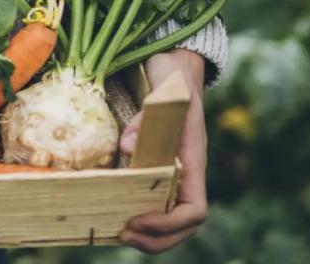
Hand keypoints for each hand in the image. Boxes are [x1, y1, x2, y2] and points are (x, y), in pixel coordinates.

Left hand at [118, 49, 207, 253]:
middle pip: (184, 226)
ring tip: (119, 234)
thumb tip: (126, 148)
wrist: (176, 69)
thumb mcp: (166, 94)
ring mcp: (175, 174)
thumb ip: (150, 118)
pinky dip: (140, 218)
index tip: (137, 220)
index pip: (195, 210)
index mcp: (193, 162)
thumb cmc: (174, 81)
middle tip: (123, 235)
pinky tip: (115, 216)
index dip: (168, 223)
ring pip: (171, 220)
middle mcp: (187, 174)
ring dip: (149, 236)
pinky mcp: (158, 169)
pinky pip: (155, 203)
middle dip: (157, 239)